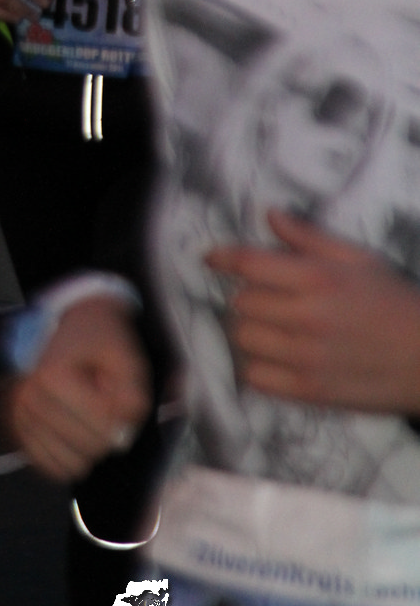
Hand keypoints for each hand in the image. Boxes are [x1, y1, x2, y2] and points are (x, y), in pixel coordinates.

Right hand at [7, 297, 151, 481]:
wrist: (74, 327)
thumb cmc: (102, 343)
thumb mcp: (128, 360)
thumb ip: (132, 398)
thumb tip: (121, 439)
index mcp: (51, 376)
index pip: (101, 424)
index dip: (122, 414)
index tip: (116, 389)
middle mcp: (28, 399)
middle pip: (88, 446)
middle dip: (107, 430)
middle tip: (102, 399)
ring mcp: (20, 418)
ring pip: (72, 464)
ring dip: (90, 446)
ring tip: (88, 414)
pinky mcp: (19, 433)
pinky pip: (51, 469)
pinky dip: (72, 458)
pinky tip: (77, 435)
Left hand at [206, 209, 419, 414]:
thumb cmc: (393, 302)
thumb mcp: (358, 259)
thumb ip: (309, 238)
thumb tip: (268, 215)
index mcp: (318, 279)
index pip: (250, 264)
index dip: (222, 257)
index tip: (211, 257)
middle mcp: (307, 317)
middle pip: (241, 302)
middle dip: (248, 295)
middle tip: (266, 296)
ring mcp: (306, 358)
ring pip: (243, 339)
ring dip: (251, 329)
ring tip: (272, 327)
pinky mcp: (309, 391)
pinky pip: (255, 377)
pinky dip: (257, 365)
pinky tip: (276, 356)